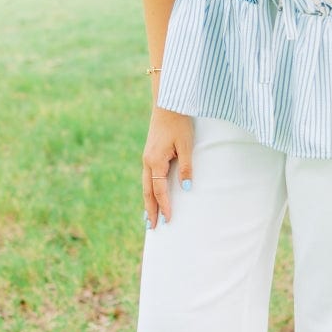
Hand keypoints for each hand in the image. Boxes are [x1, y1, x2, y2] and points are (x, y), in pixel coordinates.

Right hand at [142, 107, 192, 228]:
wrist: (167, 104)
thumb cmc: (179, 123)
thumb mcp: (186, 145)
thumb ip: (186, 167)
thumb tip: (186, 188)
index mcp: (155, 161)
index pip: (159, 190)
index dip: (164, 206)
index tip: (169, 220)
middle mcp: (147, 162)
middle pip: (148, 191)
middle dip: (150, 209)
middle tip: (152, 227)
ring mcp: (147, 157)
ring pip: (145, 185)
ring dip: (148, 201)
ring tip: (149, 216)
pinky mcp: (150, 153)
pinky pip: (148, 177)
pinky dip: (149, 189)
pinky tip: (152, 194)